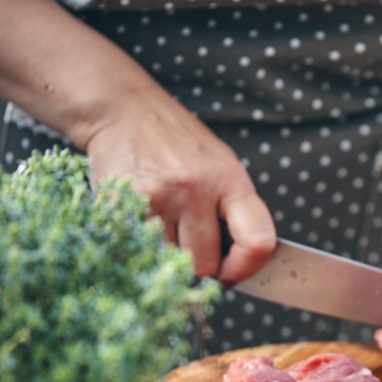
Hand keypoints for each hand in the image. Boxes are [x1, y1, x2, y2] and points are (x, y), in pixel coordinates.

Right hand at [82, 88, 275, 284]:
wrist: (124, 109)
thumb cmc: (178, 144)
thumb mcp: (220, 167)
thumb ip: (232, 212)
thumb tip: (234, 266)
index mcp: (231, 180)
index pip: (257, 241)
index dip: (246, 268)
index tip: (232, 272)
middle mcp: (197, 189)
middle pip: (205, 264)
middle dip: (198, 264)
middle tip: (188, 243)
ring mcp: (159, 196)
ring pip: (170, 261)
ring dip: (167, 254)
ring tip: (163, 223)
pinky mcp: (124, 202)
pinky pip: (138, 248)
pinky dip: (140, 243)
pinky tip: (141, 218)